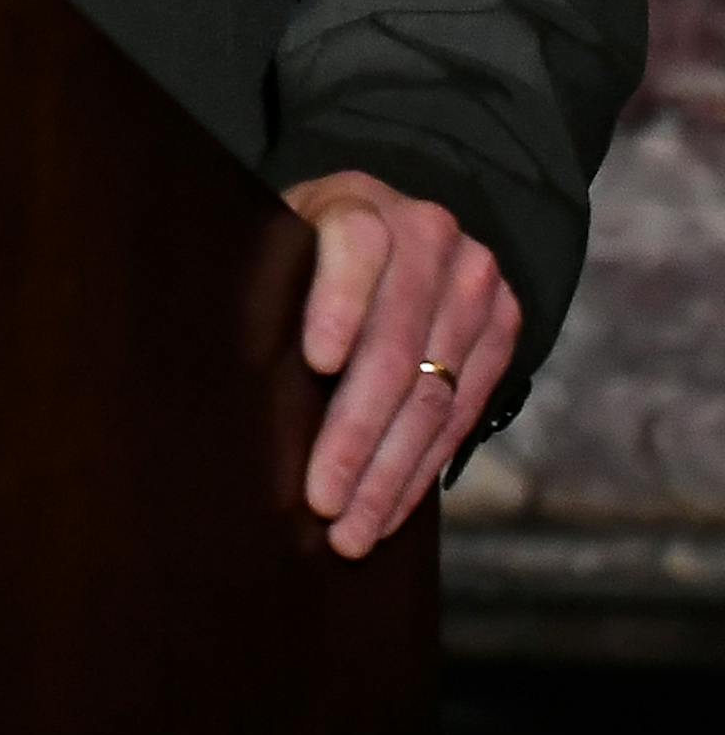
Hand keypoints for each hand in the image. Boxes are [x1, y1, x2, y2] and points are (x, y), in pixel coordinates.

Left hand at [282, 170, 520, 557]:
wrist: (398, 229)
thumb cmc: (310, 249)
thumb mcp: (281, 240)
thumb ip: (269, 282)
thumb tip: (232, 364)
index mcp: (361, 203)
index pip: (356, 245)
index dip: (338, 302)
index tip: (317, 361)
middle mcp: (429, 235)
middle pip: (396, 346)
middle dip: (356, 434)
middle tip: (321, 499)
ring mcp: (475, 283)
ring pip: (433, 395)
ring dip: (389, 473)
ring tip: (351, 531)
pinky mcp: (504, 327)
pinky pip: (463, 416)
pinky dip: (420, 471)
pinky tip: (388, 510)